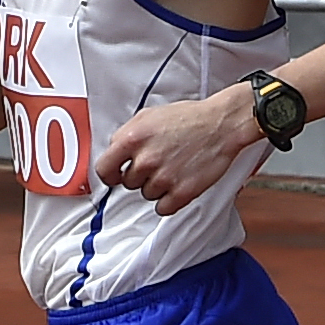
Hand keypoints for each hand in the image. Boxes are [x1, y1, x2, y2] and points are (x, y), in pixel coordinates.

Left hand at [97, 83, 264, 210]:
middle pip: (128, 183)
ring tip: (173, 168)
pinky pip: (162, 208)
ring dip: (157, 186)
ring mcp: (163, 177)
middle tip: (159, 162)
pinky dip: (169, 200)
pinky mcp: (181, 192)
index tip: (115, 176)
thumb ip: (127, 135)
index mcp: (132, 138)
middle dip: (140, 175)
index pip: (103, 169)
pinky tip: (178, 184)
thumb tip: (116, 154)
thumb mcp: (148, 116)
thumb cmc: (189, 118)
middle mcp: (145, 159)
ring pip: (146, 195)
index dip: (110, 175)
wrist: (221, 124)